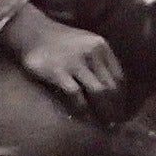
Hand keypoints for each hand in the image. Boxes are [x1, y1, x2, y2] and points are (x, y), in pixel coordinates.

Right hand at [0, 6, 125, 123]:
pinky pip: (76, 95)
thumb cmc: (60, 41)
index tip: (122, 110)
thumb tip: (112, 88)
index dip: (122, 97)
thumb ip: (99, 61)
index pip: (119, 76)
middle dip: (115, 107)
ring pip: (98, 92)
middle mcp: (92, 53)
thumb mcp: (86, 44)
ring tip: (105, 124)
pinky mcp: (59, 72)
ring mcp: (76, 62)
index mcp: (102, 46)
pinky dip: (83, 109)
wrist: (32, 31)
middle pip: (111, 86)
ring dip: (103, 111)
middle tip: (115, 123)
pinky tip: (85, 118)